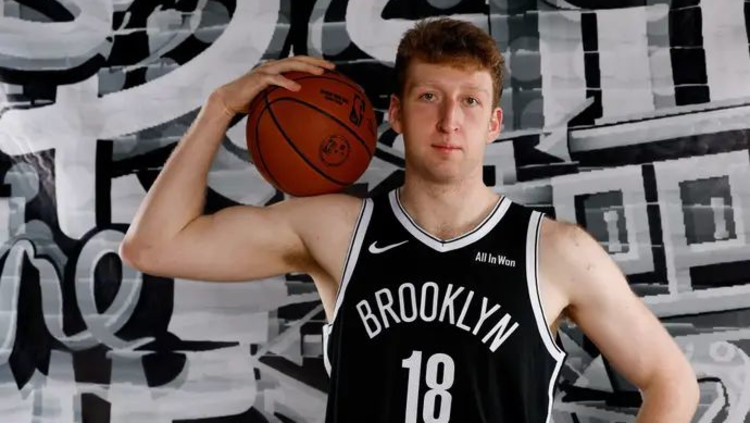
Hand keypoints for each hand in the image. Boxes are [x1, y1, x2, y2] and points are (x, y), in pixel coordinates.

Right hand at [214, 56, 334, 115]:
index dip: (315, 63)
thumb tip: (300, 115)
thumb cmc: (249, 103)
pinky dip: (286, 82)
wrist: (228, 101)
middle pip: (299, 59)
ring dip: (306, 67)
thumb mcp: (269, 101)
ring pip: (289, 64)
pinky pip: (275, 78)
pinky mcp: (258, 78)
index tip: (331, 69)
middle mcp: (273, 66)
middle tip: (333, 67)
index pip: (299, 62)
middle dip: (317, 62)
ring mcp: (265, 70)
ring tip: (320, 73)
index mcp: (277, 70)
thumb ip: (282, 101)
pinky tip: (297, 87)